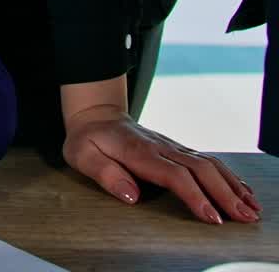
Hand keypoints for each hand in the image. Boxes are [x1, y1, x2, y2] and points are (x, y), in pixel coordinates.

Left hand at [62, 106, 261, 223]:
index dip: (195, 195)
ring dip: (231, 186)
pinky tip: (242, 191)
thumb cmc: (88, 139)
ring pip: (208, 163)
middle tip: (244, 218)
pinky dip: (228, 176)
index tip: (212, 217)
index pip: (173, 174)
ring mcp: (171, 146)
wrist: (95, 115)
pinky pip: (207, 161)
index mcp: (139, 151)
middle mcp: (160, 147)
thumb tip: (131, 195)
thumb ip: (105, 174)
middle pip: (199, 169)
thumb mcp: (82, 155)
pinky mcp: (177, 149)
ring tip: (251, 209)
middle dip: (225, 194)